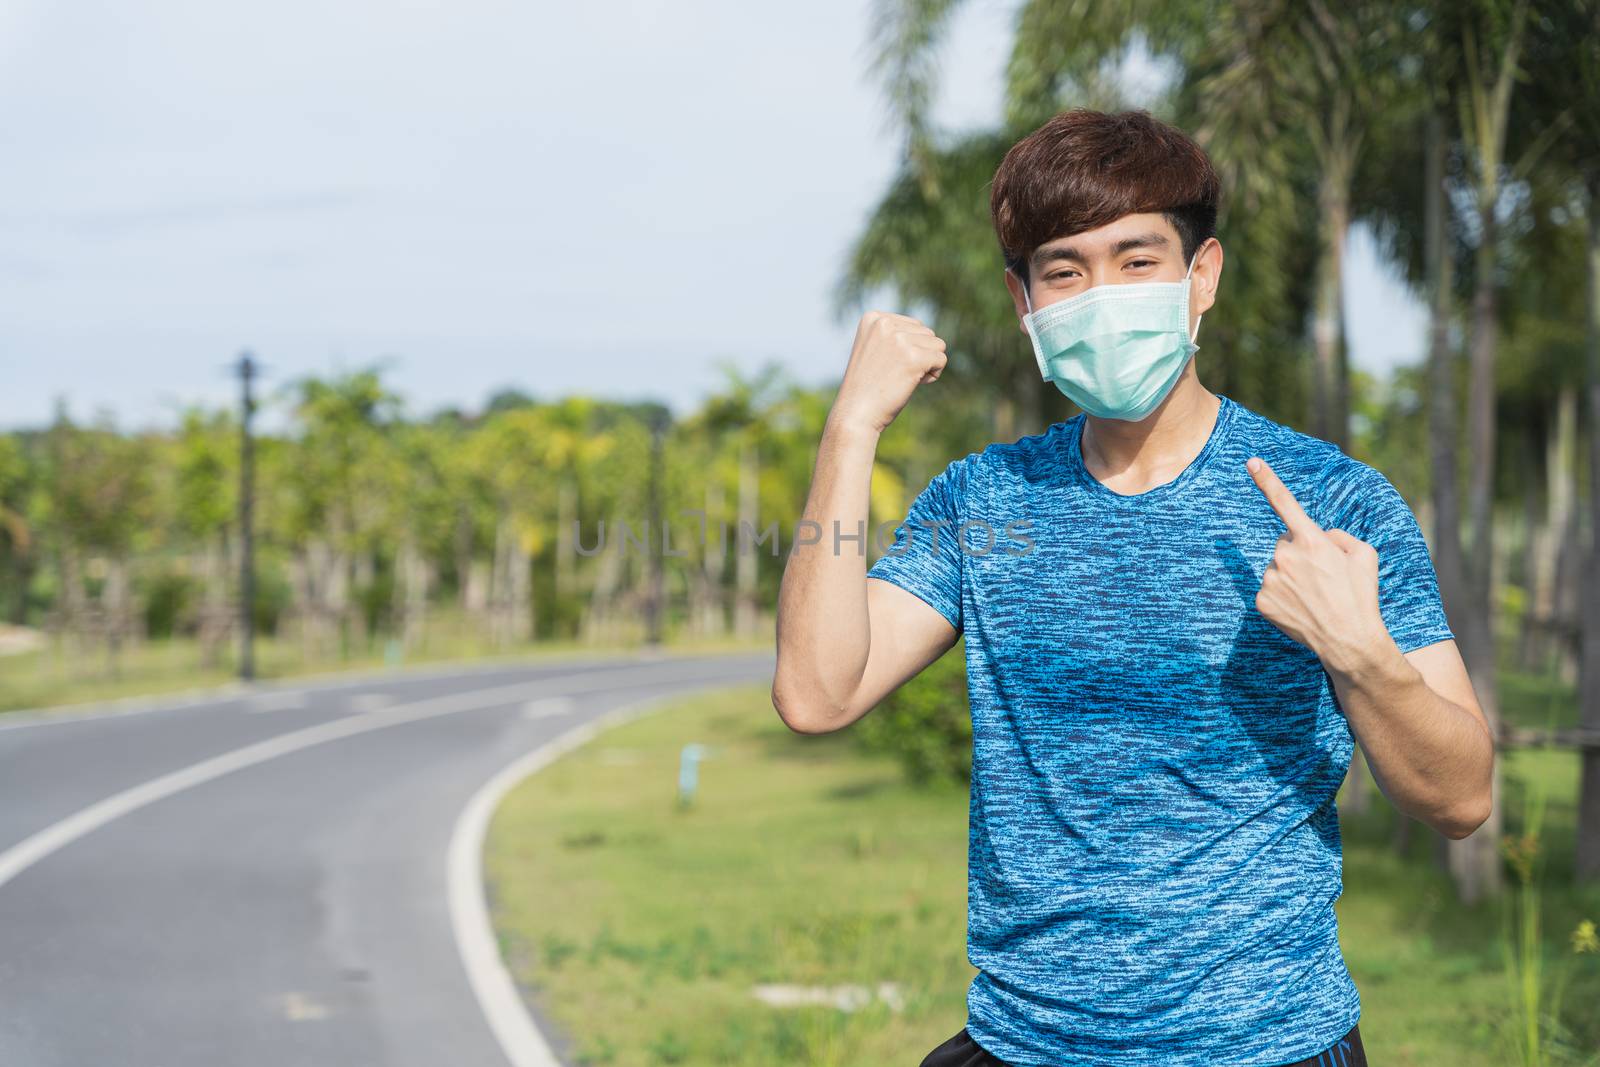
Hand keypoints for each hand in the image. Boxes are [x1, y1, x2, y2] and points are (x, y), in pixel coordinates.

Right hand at [829, 311, 948, 435]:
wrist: (855, 414)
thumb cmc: (867, 387)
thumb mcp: (876, 350)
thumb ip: (895, 335)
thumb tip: (929, 334)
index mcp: (873, 318)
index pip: (914, 325)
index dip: (908, 349)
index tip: (887, 364)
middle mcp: (885, 323)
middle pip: (927, 333)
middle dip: (919, 356)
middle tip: (895, 374)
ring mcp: (899, 339)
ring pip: (938, 345)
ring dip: (927, 364)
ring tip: (902, 378)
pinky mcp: (913, 357)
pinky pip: (941, 359)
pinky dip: (933, 375)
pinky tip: (912, 383)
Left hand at [1246, 455, 1391, 672]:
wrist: (1349, 640)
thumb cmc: (1360, 595)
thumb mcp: (1364, 554)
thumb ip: (1338, 536)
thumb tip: (1319, 536)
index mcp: (1311, 540)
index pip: (1285, 503)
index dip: (1267, 480)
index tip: (1251, 461)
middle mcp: (1285, 556)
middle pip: (1285, 543)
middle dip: (1300, 553)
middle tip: (1323, 578)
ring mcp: (1270, 579)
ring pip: (1277, 567)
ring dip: (1292, 576)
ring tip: (1315, 596)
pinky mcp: (1261, 601)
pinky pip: (1270, 588)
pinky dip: (1282, 595)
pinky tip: (1301, 608)